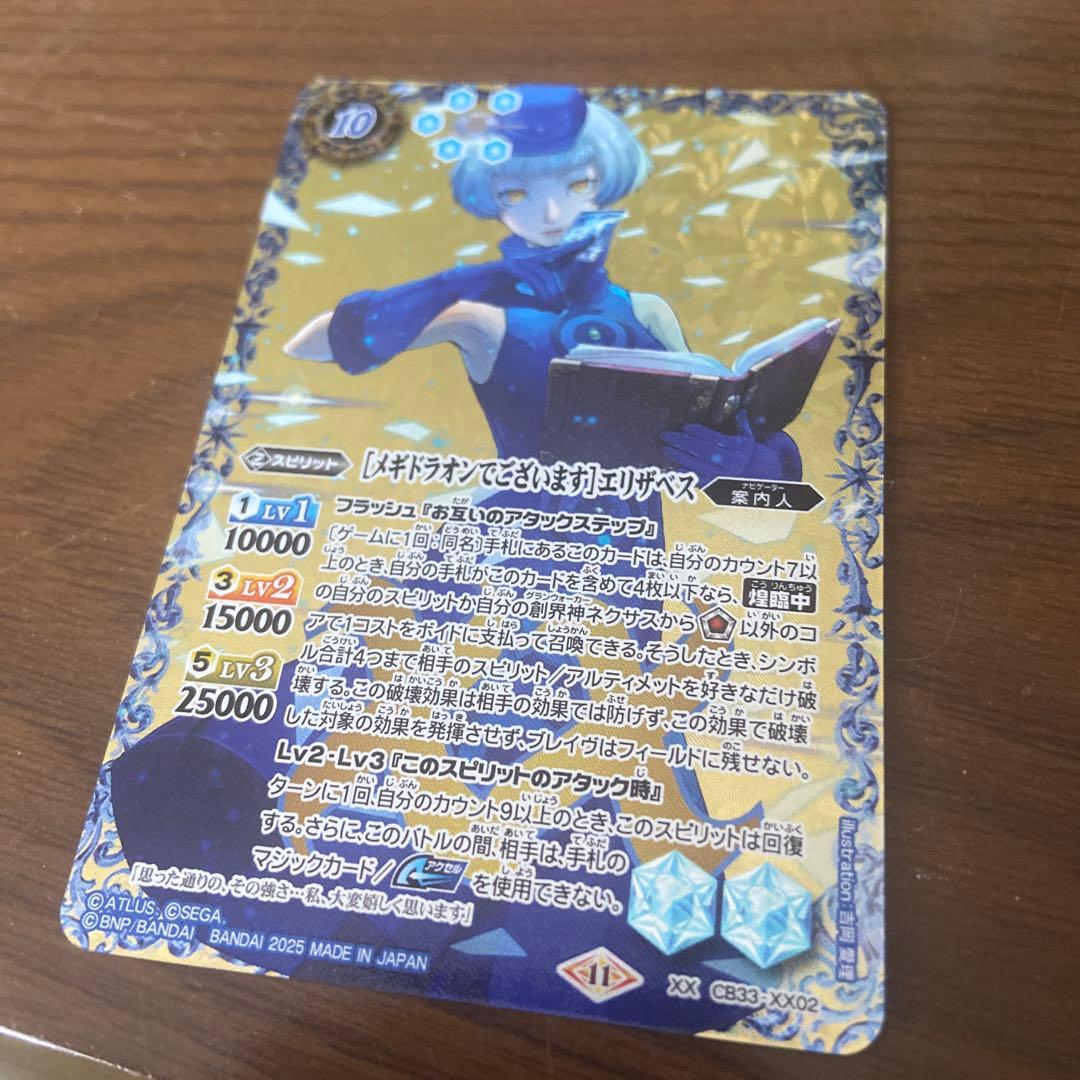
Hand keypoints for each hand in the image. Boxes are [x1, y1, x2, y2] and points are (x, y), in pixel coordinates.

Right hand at [489, 233, 595, 310]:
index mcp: (524, 267)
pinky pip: (526, 275)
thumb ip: (534, 301)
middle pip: (550, 256)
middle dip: (569, 250)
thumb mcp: (514, 299)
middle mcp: (520, 261)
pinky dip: (537, 286)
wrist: (462, 290)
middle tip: (588, 245)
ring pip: (540, 272)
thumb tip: (556, 308)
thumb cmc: (486, 292)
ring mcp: (511, 263)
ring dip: (551, 288)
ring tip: (559, 304)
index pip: (550, 259)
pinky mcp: (502, 268)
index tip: (586, 244)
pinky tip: (545, 298)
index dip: (567, 251)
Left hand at [660, 414, 796, 482]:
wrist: (754, 473)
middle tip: (666, 436)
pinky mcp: (714, 484)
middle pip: (702, 452)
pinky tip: (673, 468)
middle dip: (683, 443)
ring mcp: (720, 474)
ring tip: (665, 449)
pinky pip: (698, 479)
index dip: (700, 433)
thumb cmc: (745, 449)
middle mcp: (728, 462)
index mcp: (735, 447)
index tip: (685, 427)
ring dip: (680, 457)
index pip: (715, 439)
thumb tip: (738, 407)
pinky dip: (685, 474)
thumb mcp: (747, 434)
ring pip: (698, 466)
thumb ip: (741, 421)